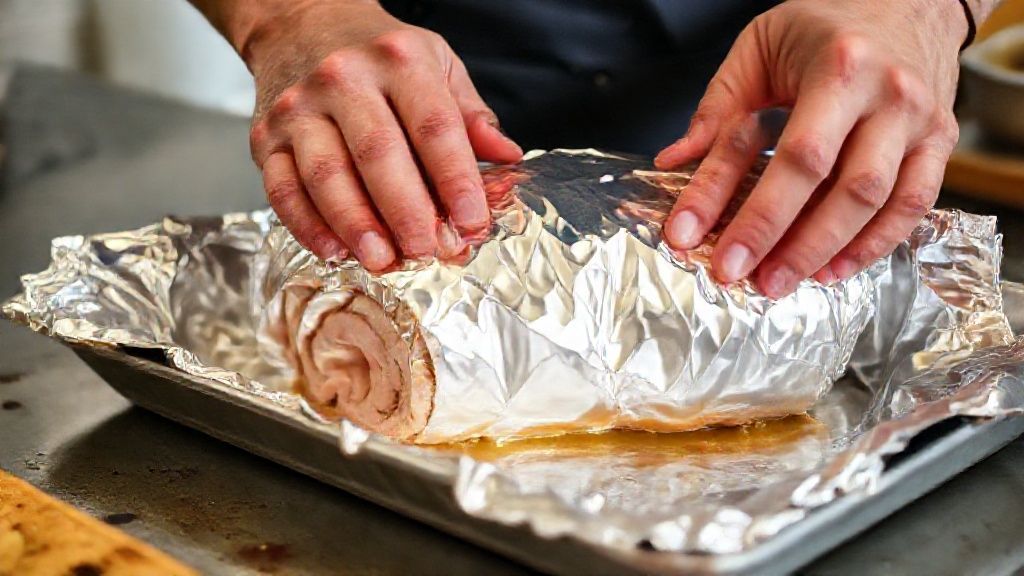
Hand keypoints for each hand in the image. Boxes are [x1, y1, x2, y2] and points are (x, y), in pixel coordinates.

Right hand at [244, 1, 521, 269]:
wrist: (301, 23)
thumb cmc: (378, 53)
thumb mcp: (436, 64)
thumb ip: (470, 116)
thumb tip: (508, 159)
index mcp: (399, 61)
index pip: (433, 126)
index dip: (455, 179)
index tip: (472, 222)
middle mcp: (344, 79)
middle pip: (378, 154)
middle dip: (405, 211)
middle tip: (427, 250)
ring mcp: (299, 108)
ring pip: (326, 175)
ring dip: (356, 225)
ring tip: (383, 259)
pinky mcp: (265, 138)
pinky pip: (282, 189)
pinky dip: (307, 226)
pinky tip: (335, 250)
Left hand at [655, 0, 965, 297]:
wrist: (906, 2)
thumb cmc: (823, 26)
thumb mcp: (759, 47)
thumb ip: (717, 106)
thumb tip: (672, 162)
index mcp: (840, 67)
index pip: (797, 157)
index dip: (755, 213)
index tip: (709, 246)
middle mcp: (889, 95)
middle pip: (842, 189)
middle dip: (789, 243)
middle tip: (746, 279)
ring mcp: (920, 121)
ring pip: (880, 204)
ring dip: (826, 252)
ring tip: (780, 282)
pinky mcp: (939, 142)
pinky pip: (913, 206)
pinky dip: (873, 245)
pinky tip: (831, 270)